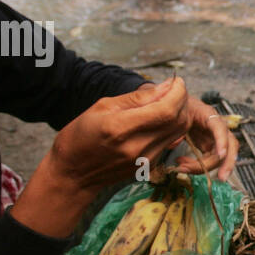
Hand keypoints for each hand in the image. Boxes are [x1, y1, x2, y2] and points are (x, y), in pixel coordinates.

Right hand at [47, 75, 194, 192]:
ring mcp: (145, 160)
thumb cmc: (81, 135)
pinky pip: (169, 142)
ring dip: (180, 114)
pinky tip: (159, 118)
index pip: (166, 110)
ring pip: (179, 132)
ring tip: (167, 101)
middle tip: (174, 89)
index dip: (178, 93)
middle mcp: (138, 147)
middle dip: (181, 101)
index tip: (176, 82)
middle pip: (178, 121)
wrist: (73, 173)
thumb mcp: (102, 107)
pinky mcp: (149, 167)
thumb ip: (137, 98)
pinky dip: (171, 127)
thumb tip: (166, 86)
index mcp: (122, 128)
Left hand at [171, 92, 237, 180]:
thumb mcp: (174, 112)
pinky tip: (183, 164)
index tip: (221, 155)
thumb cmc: (177, 108)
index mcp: (207, 114)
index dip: (222, 141)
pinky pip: (210, 161)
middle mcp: (216, 127)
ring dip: (205, 168)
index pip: (219, 127)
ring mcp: (215, 138)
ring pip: (221, 157)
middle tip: (221, 178)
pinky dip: (198, 167)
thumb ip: (174, 126)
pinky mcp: (210, 147)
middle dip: (227, 163)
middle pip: (230, 146)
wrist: (177, 109)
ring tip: (182, 168)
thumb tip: (173, 144)